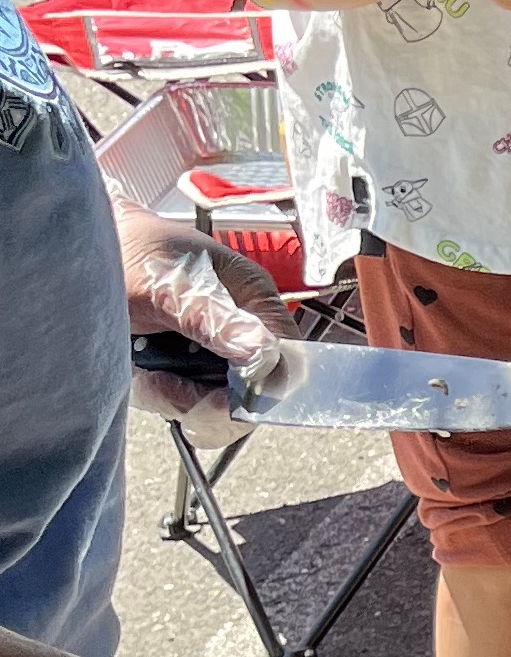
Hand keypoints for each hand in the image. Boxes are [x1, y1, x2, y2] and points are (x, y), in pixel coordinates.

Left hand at [112, 205, 294, 431]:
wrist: (79, 252)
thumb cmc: (124, 249)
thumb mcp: (167, 283)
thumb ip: (215, 318)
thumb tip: (263, 354)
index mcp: (252, 299)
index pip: (285, 360)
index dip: (260, 387)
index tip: (223, 398)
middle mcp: (240, 330)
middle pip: (253, 394)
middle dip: (208, 399)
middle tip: (166, 384)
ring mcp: (214, 352)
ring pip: (218, 406)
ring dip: (178, 398)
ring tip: (147, 371)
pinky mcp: (187, 369)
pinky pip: (187, 404)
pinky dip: (161, 396)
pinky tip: (143, 373)